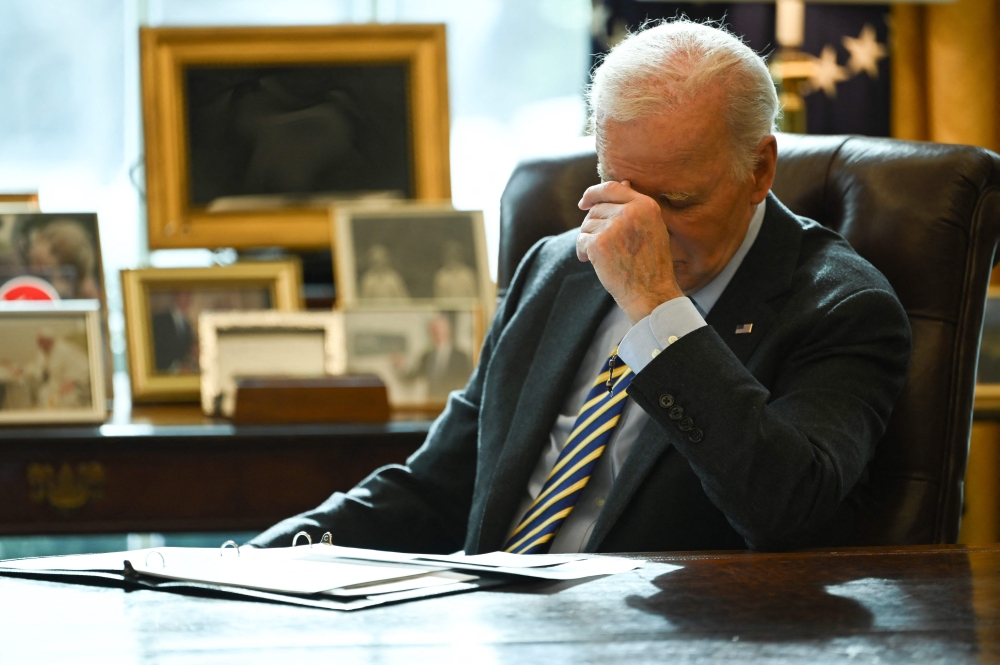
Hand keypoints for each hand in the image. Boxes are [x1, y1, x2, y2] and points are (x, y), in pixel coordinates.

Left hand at [577, 180, 683, 322]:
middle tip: (600, 244)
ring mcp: (613, 227)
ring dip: (588, 240)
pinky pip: (581, 240)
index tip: (584, 201)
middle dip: (593, 225)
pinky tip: (592, 261)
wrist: (651, 292)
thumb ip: (636, 207)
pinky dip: (582, 251)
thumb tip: (623, 182)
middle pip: (596, 208)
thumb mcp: (653, 228)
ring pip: (587, 224)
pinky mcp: (599, 243)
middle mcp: (630, 212)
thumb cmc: (652, 264)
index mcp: (646, 205)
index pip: (612, 187)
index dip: (594, 192)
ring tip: (602, 256)